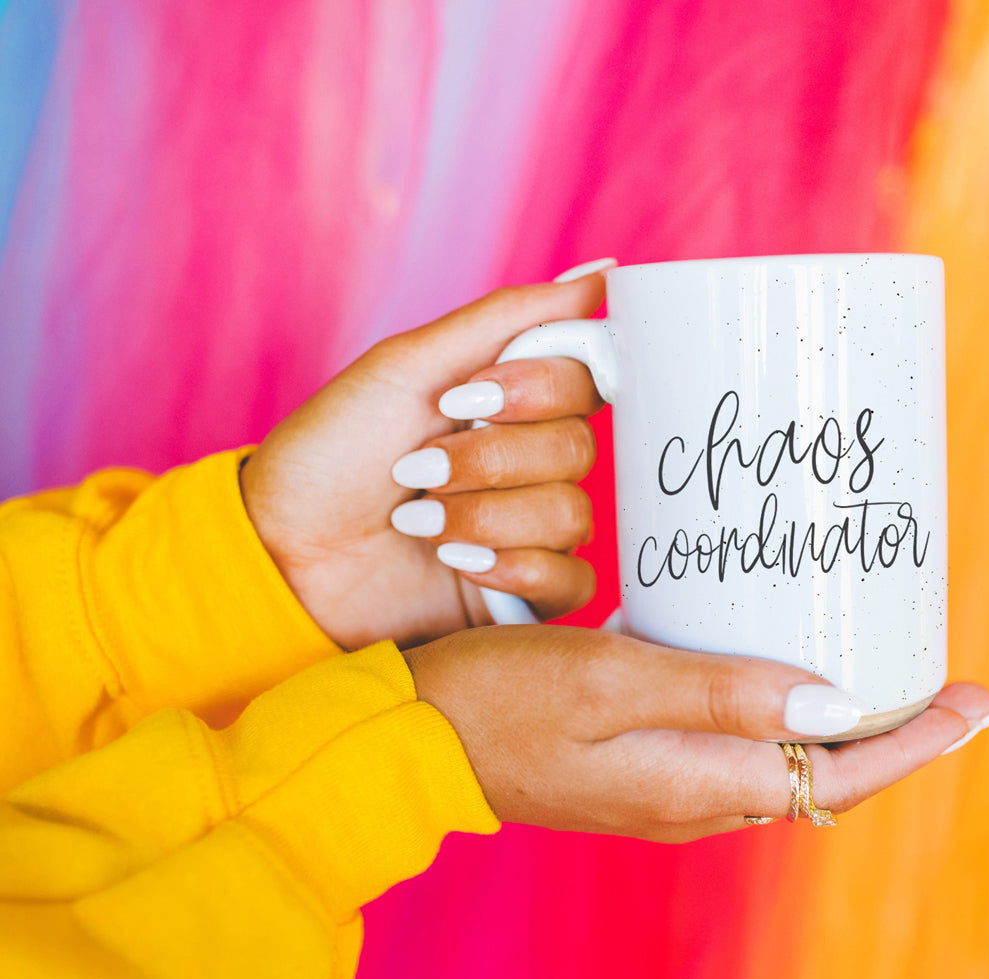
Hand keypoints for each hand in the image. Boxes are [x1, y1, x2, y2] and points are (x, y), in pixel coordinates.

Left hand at [240, 275, 607, 649]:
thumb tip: (603, 273)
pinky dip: (518, 570)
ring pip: (572, 516)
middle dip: (492, 460)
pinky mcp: (524, 592)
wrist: (283, 551)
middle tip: (418, 470)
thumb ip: (509, 319)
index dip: (540, 390)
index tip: (466, 396)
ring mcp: (529, 528)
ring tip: (418, 523)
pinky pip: (573, 581)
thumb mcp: (408, 367)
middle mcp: (529, 461)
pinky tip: (460, 564)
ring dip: (486, 517)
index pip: (586, 379)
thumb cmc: (332, 453)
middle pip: (578, 449)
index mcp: (509, 400)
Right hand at [405, 625, 988, 840]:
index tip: (982, 699)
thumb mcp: (610, 683)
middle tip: (946, 676)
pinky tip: (777, 670)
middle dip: (897, 734)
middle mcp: (695, 799)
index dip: (919, 739)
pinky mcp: (641, 769)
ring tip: (880, 669)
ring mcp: (667, 789)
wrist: (412, 746)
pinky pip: (738, 749)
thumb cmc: (499, 703)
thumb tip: (838, 710)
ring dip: (842, 728)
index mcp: (697, 783)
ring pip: (786, 764)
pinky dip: (780, 717)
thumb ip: (721, 695)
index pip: (843, 773)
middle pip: (827, 777)